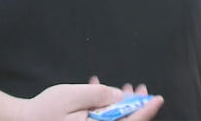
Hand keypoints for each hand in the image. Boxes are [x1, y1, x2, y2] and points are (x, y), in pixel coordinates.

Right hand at [17, 78, 163, 120]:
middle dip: (135, 106)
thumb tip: (118, 96)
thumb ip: (96, 95)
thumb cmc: (43, 110)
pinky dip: (105, 109)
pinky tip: (99, 92)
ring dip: (120, 106)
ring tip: (122, 89)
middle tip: (139, 89)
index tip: (157, 99)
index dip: (146, 111)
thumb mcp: (70, 95)